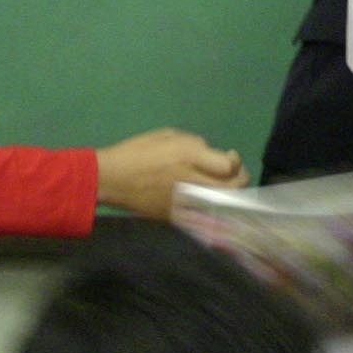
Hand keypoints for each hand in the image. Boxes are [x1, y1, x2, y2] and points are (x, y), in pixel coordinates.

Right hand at [97, 128, 248, 219]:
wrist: (112, 178)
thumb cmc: (138, 151)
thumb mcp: (168, 135)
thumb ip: (195, 145)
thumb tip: (211, 155)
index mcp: (188, 155)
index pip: (228, 165)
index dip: (234, 161)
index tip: (228, 157)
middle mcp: (191, 178)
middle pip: (232, 187)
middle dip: (240, 180)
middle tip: (235, 175)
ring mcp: (185, 200)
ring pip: (222, 204)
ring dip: (229, 197)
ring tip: (224, 190)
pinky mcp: (176, 216)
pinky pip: (204, 218)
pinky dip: (212, 212)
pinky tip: (210, 205)